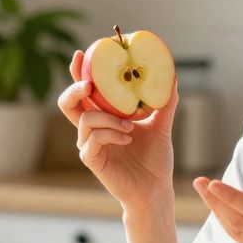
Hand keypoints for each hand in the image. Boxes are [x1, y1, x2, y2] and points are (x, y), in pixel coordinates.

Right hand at [57, 50, 177, 211]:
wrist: (156, 189)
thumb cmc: (155, 160)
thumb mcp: (161, 125)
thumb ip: (165, 102)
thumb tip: (173, 76)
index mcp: (103, 118)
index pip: (84, 92)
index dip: (78, 72)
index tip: (81, 53)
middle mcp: (92, 130)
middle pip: (68, 103)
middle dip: (75, 88)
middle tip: (90, 84)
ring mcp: (89, 145)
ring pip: (86, 120)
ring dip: (109, 118)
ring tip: (131, 126)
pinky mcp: (92, 160)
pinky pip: (93, 139)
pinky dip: (111, 134)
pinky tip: (129, 139)